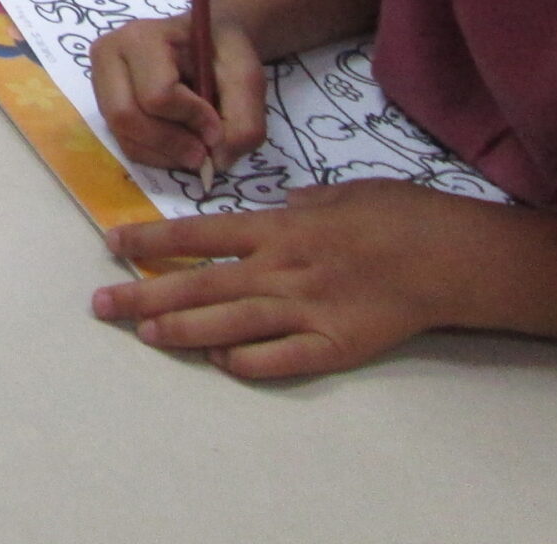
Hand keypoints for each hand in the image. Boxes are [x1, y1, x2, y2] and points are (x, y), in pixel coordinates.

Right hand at [91, 11, 267, 172]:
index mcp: (142, 37)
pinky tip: (177, 142)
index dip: (192, 119)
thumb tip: (216, 161)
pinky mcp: (103, 102)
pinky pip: (123, 142)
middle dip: (171, 144)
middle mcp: (109, 55)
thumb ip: (244, 122)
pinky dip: (155, 154)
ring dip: (164, 153)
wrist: (207, 41)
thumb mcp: (247, 78)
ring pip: (122, 135)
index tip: (218, 126)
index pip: (157, 94)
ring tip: (193, 146)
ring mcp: (100, 80)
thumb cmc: (222, 52)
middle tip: (204, 153)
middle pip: (127, 117)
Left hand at [93, 181, 499, 378]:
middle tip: (102, 305)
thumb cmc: (401, 214)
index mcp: (280, 226)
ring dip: (181, 330)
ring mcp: (307, 309)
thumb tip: (278, 207)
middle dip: (145, 293)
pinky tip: (219, 363)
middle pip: (200, 282)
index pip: (199, 233)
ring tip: (143, 334)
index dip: (152, 240)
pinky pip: (281, 359)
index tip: (113, 244)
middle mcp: (283, 268)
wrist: (454, 256)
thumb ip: (300, 204)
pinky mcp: (335, 345)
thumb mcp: (341, 191)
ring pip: (229, 323)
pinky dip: (247, 363)